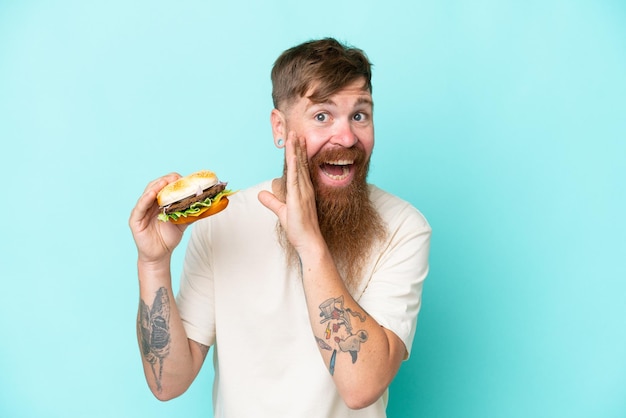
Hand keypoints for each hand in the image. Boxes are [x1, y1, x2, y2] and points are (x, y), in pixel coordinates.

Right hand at [129, 173, 187, 263]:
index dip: (174, 182)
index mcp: (159, 202)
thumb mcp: (182, 222)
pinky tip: (152, 194)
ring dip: (156, 186)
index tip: (184, 179)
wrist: (160, 255)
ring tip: (165, 182)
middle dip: (166, 181)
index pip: (165, 186)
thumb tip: (205, 205)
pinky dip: (145, 199)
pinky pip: (140, 207)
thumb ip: (190, 213)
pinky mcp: (135, 219)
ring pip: (147, 193)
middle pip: (156, 186)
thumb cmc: (168, 238)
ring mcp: (141, 210)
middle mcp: (149, 203)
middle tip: (177, 178)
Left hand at [259, 132, 322, 253]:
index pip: (299, 167)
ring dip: (295, 151)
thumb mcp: (282, 212)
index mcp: (302, 190)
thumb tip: (262, 194)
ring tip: (294, 136)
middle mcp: (305, 188)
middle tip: (295, 131)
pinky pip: (296, 179)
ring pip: (298, 167)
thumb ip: (272, 201)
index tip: (295, 140)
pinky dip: (294, 167)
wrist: (310, 241)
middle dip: (297, 147)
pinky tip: (293, 156)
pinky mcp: (298, 199)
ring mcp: (303, 192)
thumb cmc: (300, 229)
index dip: (297, 153)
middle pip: (300, 163)